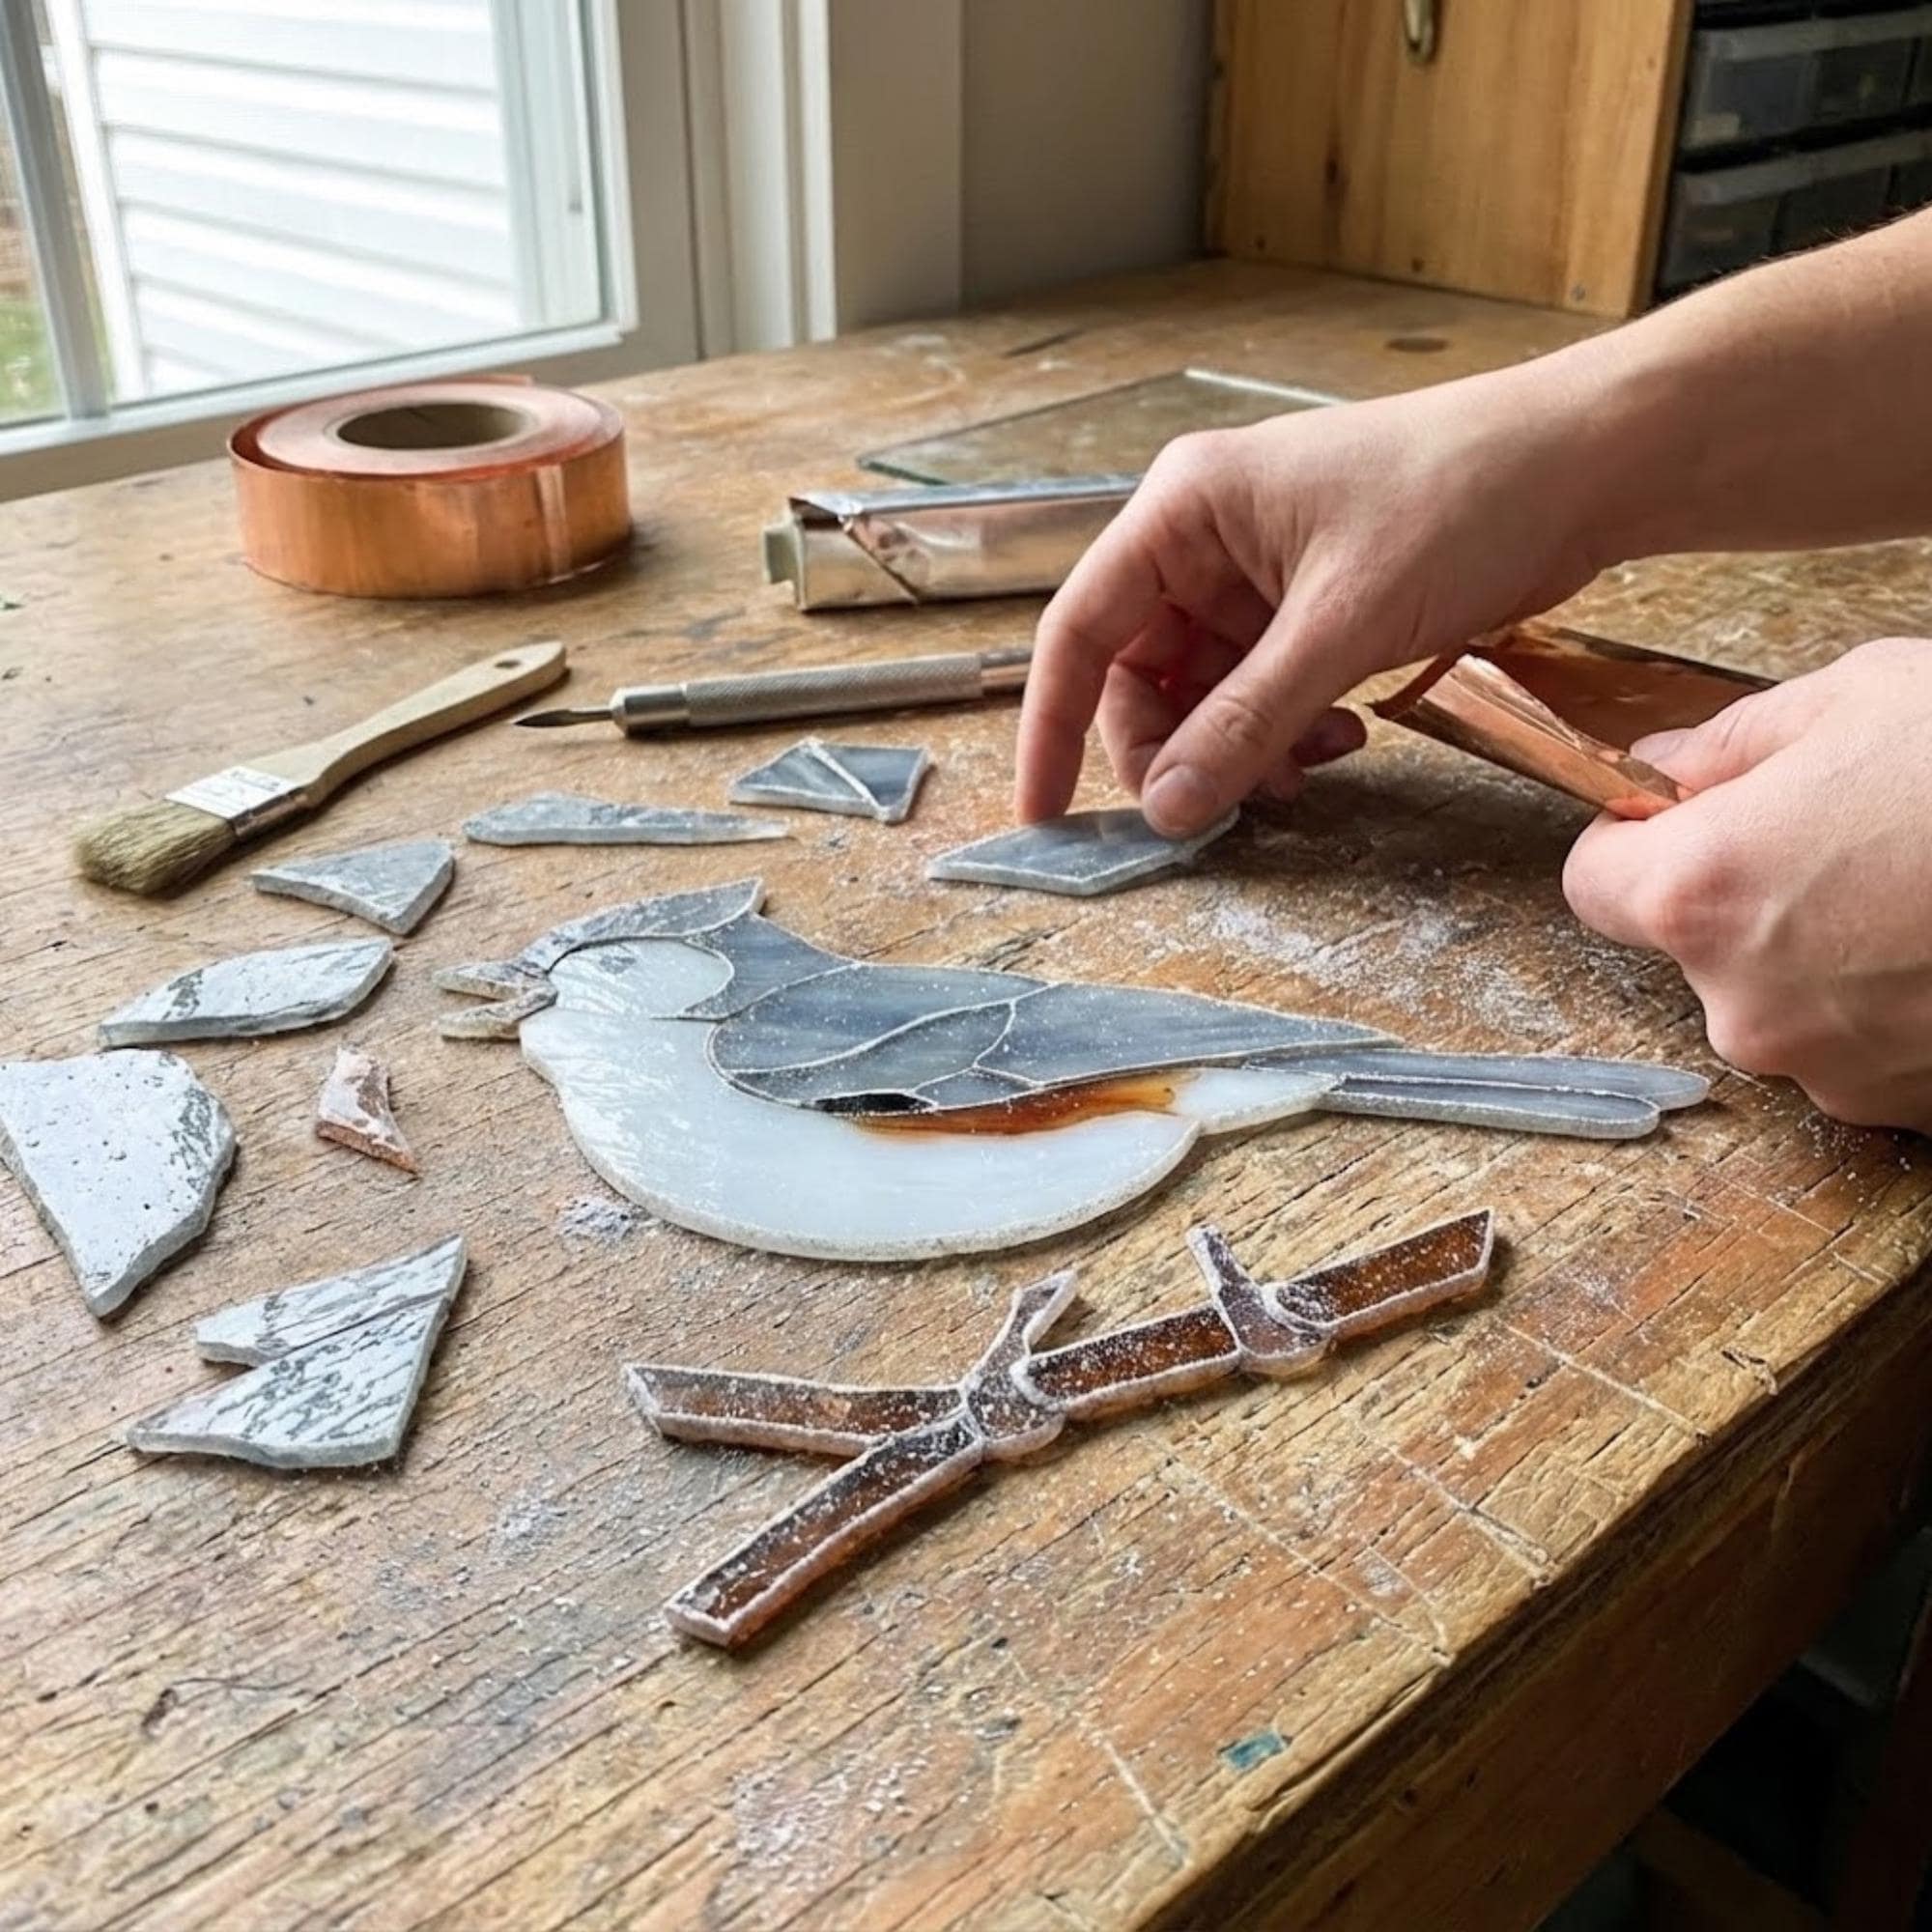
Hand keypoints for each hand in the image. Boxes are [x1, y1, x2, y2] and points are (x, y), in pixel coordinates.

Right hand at [1014, 366, 1605, 833]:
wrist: (1592, 463)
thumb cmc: (1464, 497)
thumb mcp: (1342, 622)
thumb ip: (1246, 721)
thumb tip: (1166, 807)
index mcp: (1185, 509)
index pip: (1080, 629)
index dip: (1053, 727)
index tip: (1046, 814)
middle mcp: (1207, 538)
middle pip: (1139, 674)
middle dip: (1173, 749)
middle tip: (1212, 809)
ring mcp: (1262, 572)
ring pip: (1205, 693)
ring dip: (1241, 747)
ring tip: (1309, 765)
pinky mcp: (1314, 603)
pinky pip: (1264, 690)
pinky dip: (1286, 730)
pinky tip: (1341, 739)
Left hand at [1563, 637, 1931, 1129]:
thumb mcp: (1863, 700)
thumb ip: (1736, 742)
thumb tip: (1667, 766)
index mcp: (1706, 892)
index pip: (1592, 885)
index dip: (1629, 844)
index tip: (1672, 820)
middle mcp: (1748, 1002)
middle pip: (1694, 950)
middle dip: (1746, 898)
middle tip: (1847, 838)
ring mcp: (1833, 1070)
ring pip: (1785, 1003)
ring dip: (1827, 956)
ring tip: (1925, 891)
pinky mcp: (1910, 1110)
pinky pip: (1864, 1049)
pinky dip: (1895, 1005)